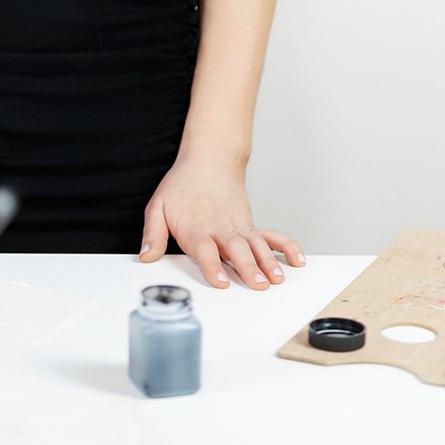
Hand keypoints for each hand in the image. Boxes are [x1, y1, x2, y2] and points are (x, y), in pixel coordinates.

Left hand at [138, 155, 305, 288]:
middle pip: (236, 250)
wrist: (208, 160)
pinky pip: (272, 236)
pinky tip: (297, 260)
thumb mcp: (158, 206)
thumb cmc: (182, 186)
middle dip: (247, 268)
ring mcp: (238, 228)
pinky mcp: (250, 226)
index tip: (222, 282)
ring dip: (268, 262)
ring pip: (256, 246)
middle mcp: (220, 230)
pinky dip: (286, 247)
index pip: (205, 250)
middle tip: (258, 284)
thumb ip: (153, 233)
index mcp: (195, 228)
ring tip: (277, 278)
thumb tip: (146, 256)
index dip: (213, 266)